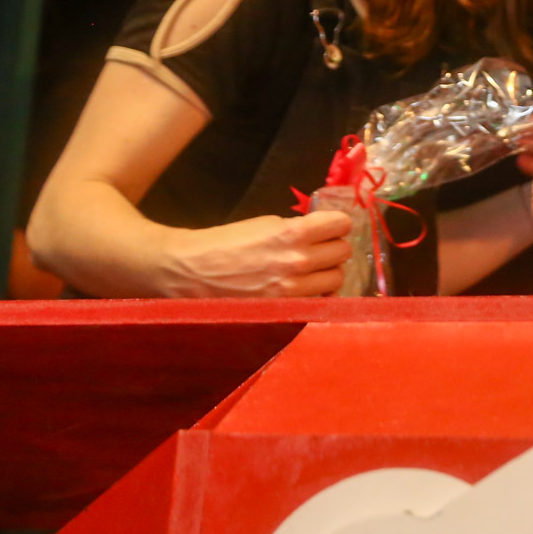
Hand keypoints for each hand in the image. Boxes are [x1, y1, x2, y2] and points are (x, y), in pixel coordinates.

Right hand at [159, 210, 352, 297]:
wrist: (189, 271)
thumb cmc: (225, 243)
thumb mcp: (264, 224)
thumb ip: (296, 229)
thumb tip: (321, 232)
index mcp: (292, 234)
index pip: (341, 224)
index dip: (337, 224)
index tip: (331, 226)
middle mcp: (298, 262)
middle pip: (343, 252)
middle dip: (333, 247)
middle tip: (320, 248)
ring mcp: (293, 290)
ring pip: (337, 279)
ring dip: (328, 272)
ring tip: (312, 270)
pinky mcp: (285, 309)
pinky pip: (319, 301)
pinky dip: (317, 294)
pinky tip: (305, 289)